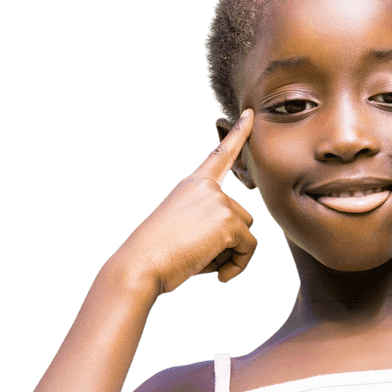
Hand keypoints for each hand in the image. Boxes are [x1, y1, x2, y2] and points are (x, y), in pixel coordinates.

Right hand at [113, 110, 257, 293]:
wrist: (140, 264)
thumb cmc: (158, 255)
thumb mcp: (185, 231)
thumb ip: (212, 225)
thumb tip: (243, 240)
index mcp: (193, 185)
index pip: (220, 156)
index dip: (239, 135)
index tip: (251, 115)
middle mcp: (207, 187)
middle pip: (242, 217)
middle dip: (229, 243)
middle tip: (200, 256)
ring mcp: (218, 201)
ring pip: (247, 234)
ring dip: (233, 255)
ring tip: (203, 263)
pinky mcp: (228, 220)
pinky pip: (250, 248)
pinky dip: (239, 266)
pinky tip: (219, 276)